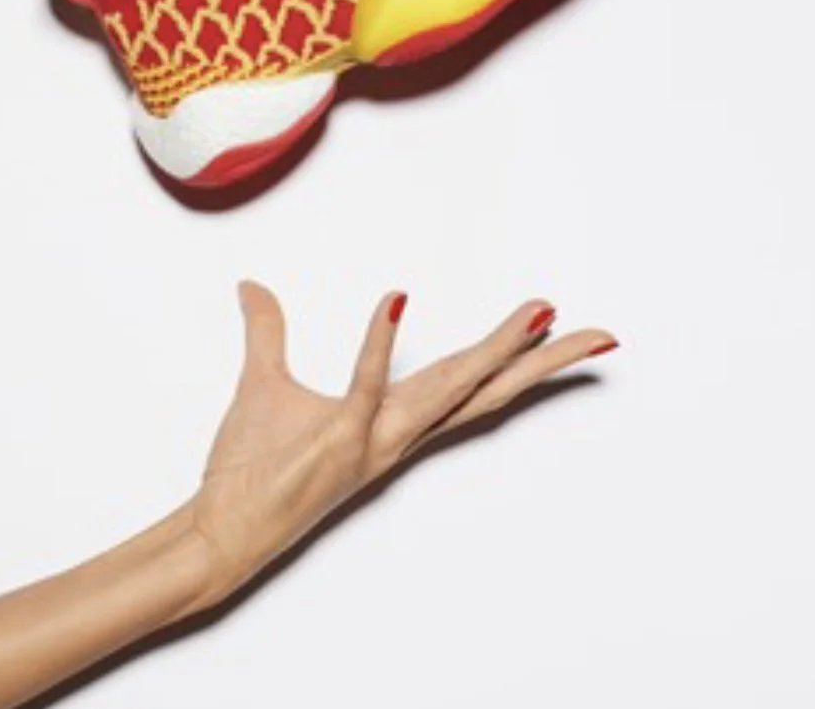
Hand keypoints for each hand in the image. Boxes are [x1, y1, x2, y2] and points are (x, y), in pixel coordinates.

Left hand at [191, 282, 617, 592]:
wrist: (220, 528)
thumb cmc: (251, 468)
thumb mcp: (265, 384)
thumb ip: (267, 331)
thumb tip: (252, 287)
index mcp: (391, 421)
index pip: (466, 385)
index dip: (513, 357)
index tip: (552, 324)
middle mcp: (395, 433)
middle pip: (482, 390)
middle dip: (539, 359)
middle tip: (593, 331)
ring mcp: (372, 439)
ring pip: (448, 389)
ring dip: (493, 350)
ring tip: (535, 313)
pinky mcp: (337, 439)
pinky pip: (365, 386)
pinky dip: (380, 342)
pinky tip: (397, 297)